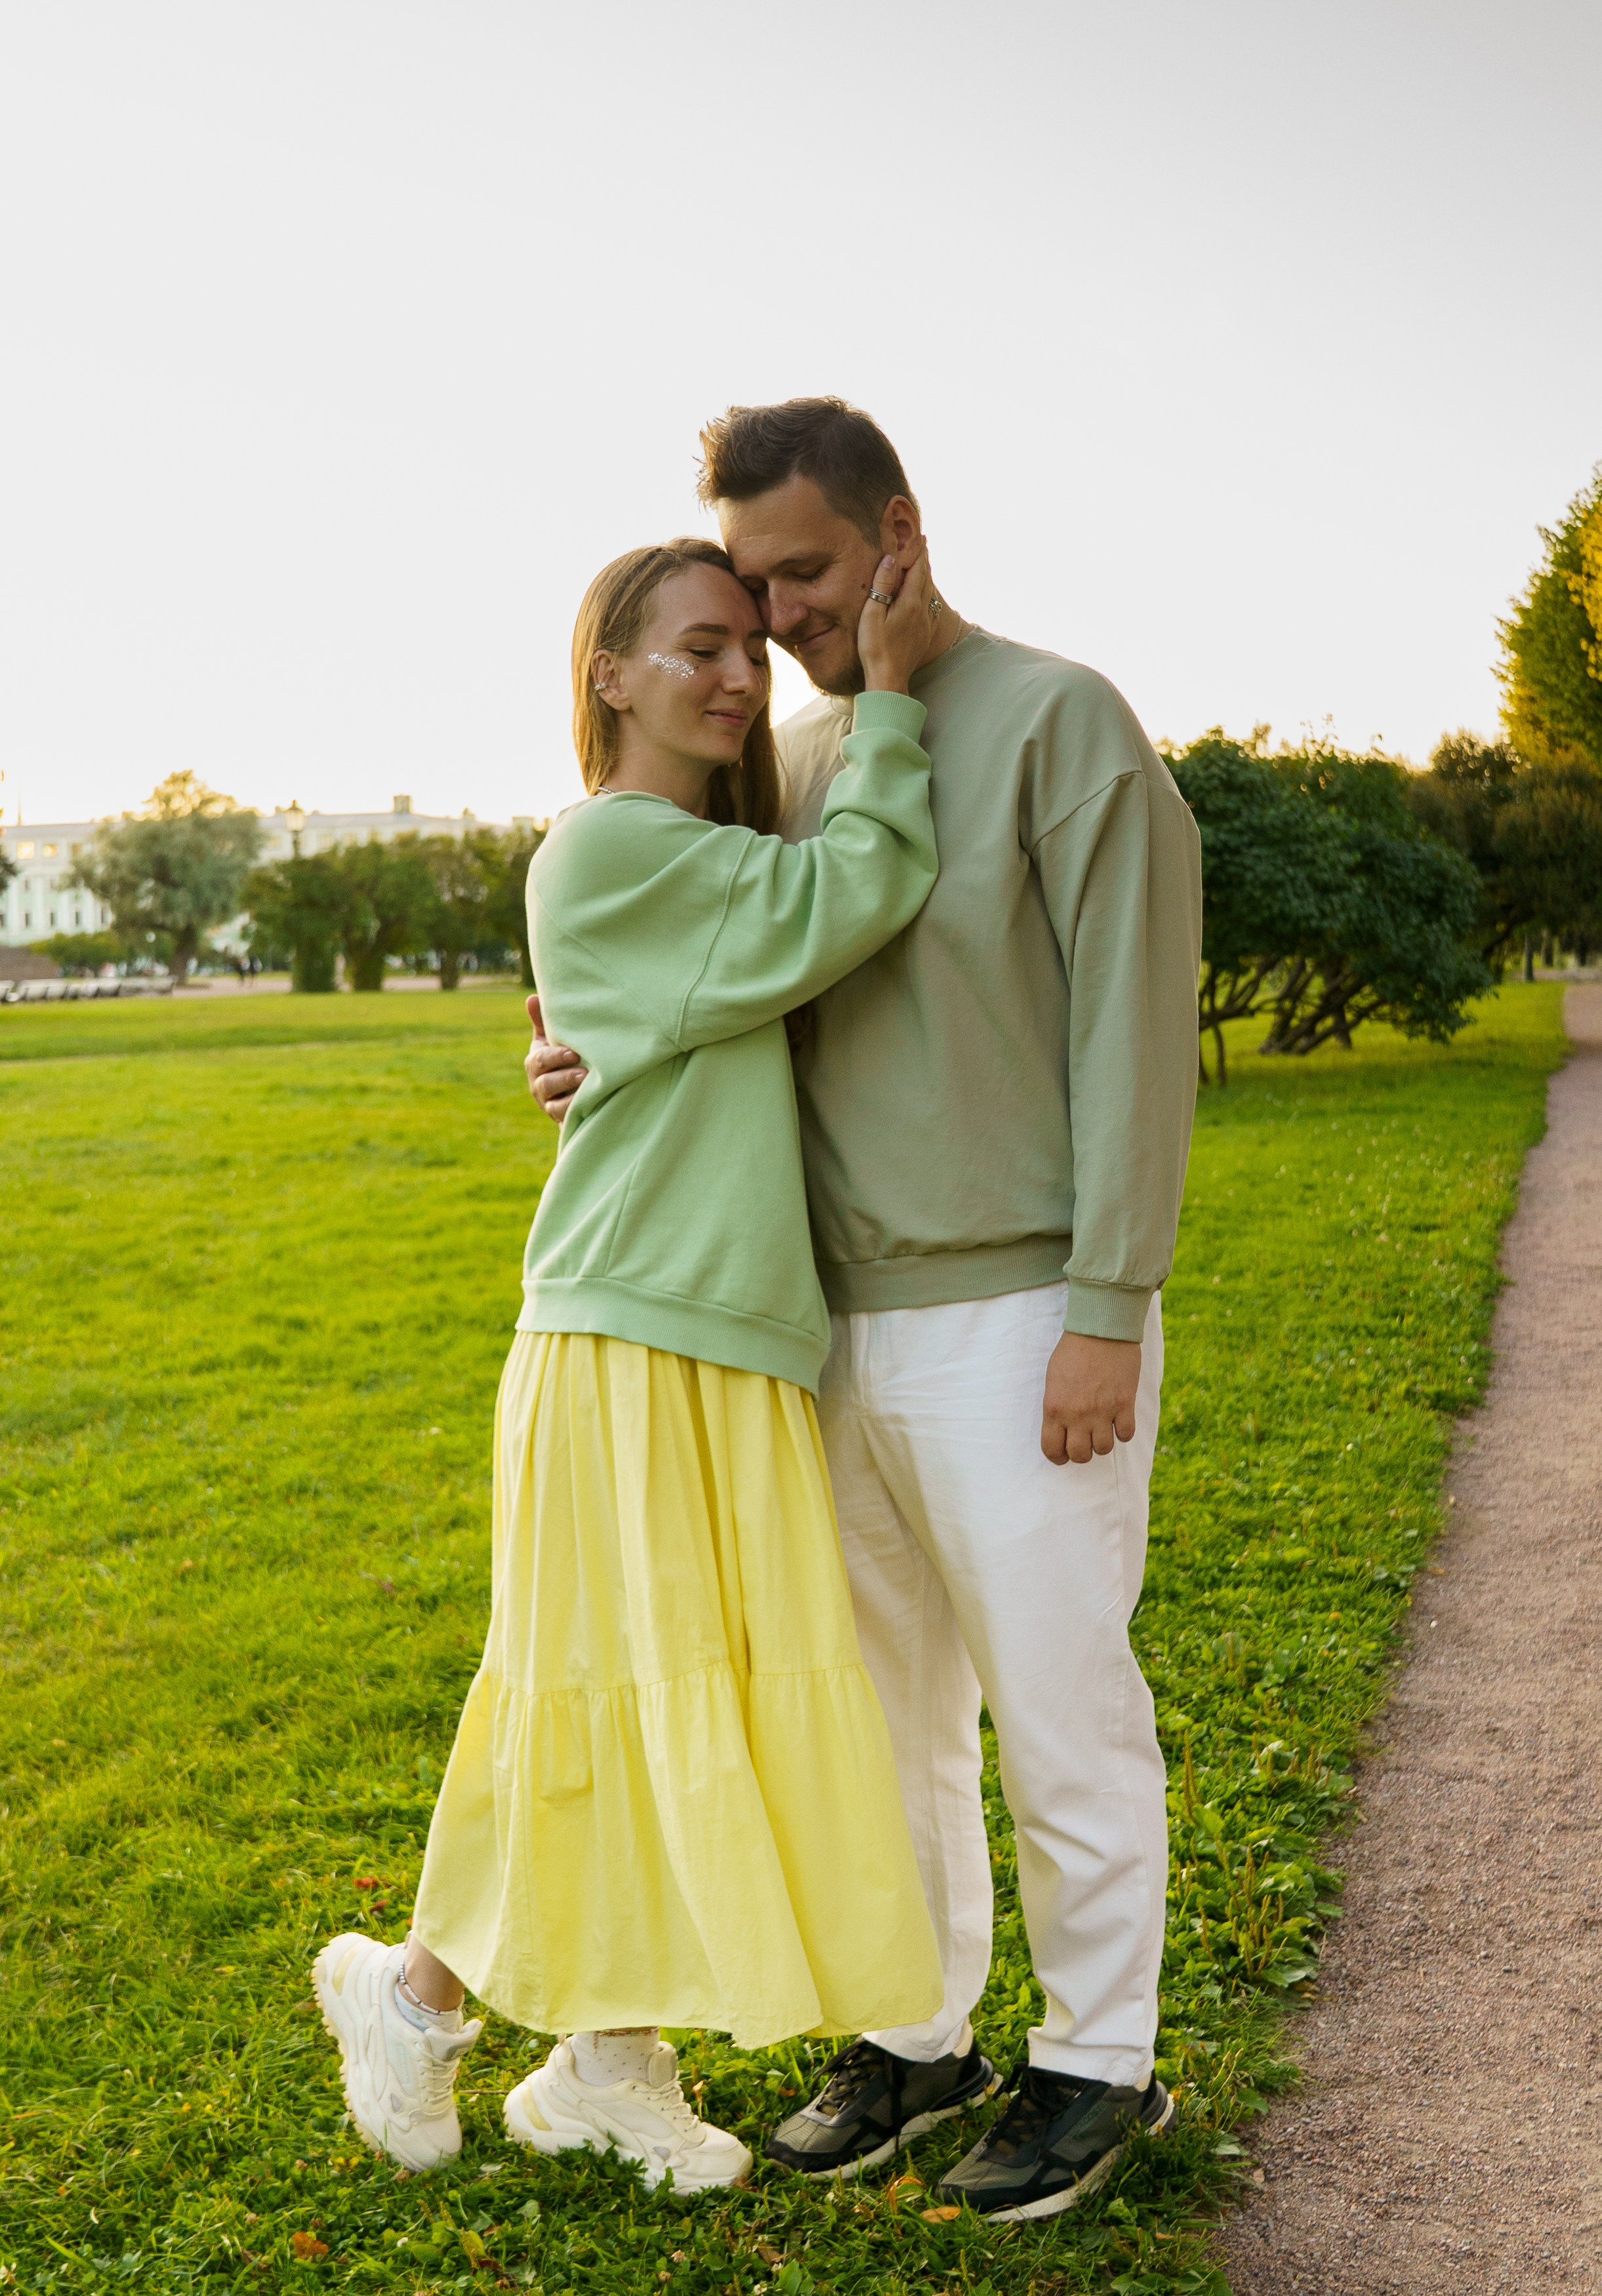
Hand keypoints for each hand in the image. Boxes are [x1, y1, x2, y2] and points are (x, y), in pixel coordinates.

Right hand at [524, 993, 586, 1122]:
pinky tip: (589, 1103)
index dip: (554, 1057)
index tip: (573, 1053)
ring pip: (553, 1103)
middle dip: (563, 1077)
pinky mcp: (561, 1118)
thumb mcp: (556, 1039)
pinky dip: (574, 1110)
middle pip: (544, 1082)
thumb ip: (545, 1022)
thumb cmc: (568, 1056)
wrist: (581, 1087)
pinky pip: (563, 1118)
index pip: (539, 1059)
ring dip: (570, 1096)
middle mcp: (539, 1084)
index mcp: (537, 1062)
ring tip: (587, 1086)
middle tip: (583, 1073)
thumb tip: (532, 997)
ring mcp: (549, 1103)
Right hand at [857, 546, 938, 694]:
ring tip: (924, 566)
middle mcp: (921, 611)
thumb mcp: (872, 614)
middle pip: (926, 580)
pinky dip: (927, 595)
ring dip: (927, 577)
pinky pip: (929, 608)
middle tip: (924, 546)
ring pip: (928, 594)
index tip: (922, 538)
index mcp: (909, 603)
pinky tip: (924, 597)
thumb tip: (891, 559)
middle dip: (925, 561)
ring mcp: (924, 624)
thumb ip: (882, 585)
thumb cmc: (875, 648)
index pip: (918, 570)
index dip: (919, 553)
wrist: (889, 678)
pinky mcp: (923, 635)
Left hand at [1041, 1333, 1140, 1464]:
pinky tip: (1119, 1421)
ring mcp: (1102, 1411)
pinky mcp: (1125, 1404)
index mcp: (1055, 1408)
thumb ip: (1056, 1406)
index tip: (1063, 1454)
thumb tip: (1061, 1427)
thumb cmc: (1073, 1350)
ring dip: (1102, 1444)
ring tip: (1102, 1431)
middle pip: (1080, 1455)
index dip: (1058, 1457)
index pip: (1052, 1449)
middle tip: (1084, 1443)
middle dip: (1081, 1453)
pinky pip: (1125, 1435)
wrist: (1101, 1329)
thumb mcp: (1053, 1379)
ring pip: (1104, 1449)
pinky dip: (1122, 1433)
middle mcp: (1077, 1415)